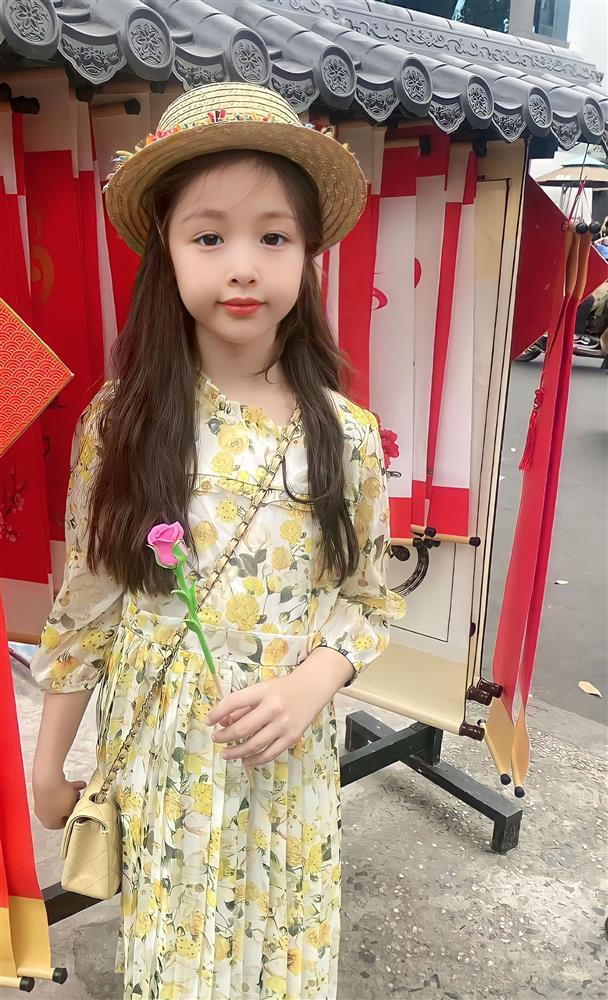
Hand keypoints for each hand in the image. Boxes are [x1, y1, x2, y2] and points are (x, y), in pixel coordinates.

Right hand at [32, 770, 86, 829]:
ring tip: (80, 788)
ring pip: (59, 799)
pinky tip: (76, 783)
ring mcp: (41, 802)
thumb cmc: (60, 798)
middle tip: (80, 799)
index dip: (74, 816)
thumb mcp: (73, 807)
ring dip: (70, 794)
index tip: (80, 810)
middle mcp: (43, 815)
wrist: (47, 779)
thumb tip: (76, 809)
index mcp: (49, 823)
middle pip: (61, 811)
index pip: (64, 823)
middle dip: (72, 803)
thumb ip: (75, 811)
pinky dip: (66, 787)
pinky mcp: (42, 790)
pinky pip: (56, 790)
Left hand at [205, 670, 328, 766]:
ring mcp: (284, 725)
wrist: (313, 688)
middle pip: (243, 728)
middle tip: (216, 738)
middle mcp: (273, 708)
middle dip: (225, 736)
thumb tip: (223, 722)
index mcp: (263, 692)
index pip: (234, 702)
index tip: (207, 721)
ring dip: (236, 752)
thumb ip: (244, 706)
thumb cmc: (283, 688)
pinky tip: (245, 760)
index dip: (218, 712)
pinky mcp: (292, 738)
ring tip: (225, 754)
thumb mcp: (262, 689)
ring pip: (254, 745)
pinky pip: (270, 754)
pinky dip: (255, 760)